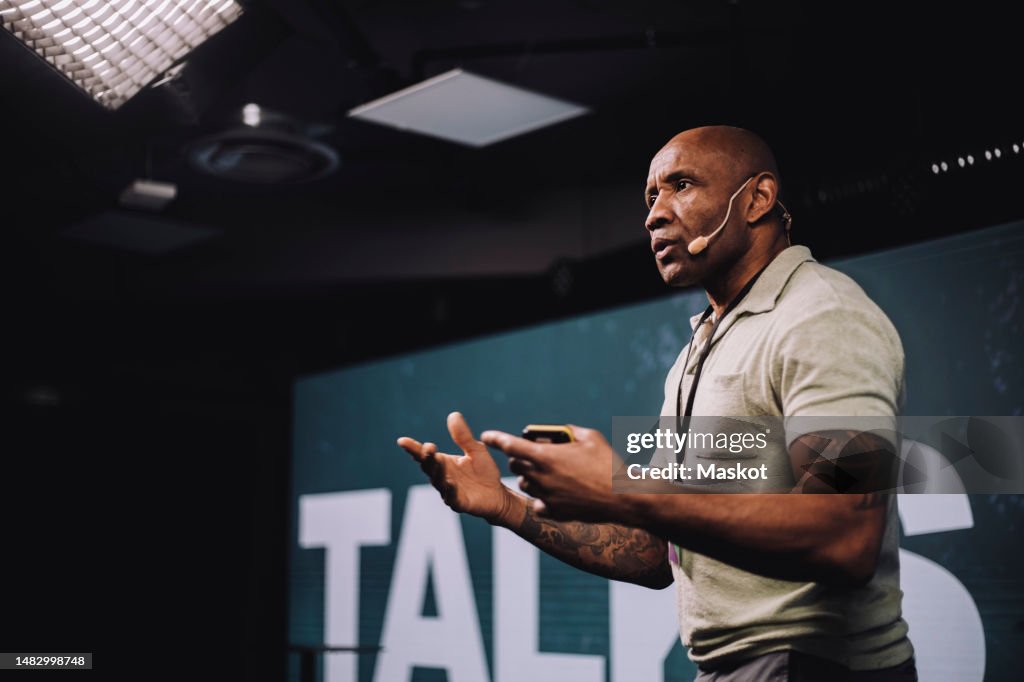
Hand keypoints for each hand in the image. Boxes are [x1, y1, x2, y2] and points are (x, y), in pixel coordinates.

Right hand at [398, 412, 515, 523]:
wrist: (497, 494)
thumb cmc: (483, 471)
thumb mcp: (475, 449)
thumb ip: (463, 436)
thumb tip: (453, 414)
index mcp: (442, 462)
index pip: (424, 454)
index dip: (413, 448)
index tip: (402, 441)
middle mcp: (442, 476)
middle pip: (429, 467)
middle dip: (427, 457)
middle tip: (427, 447)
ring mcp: (449, 490)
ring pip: (438, 481)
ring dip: (437, 472)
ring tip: (438, 461)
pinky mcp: (459, 502)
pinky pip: (452, 497)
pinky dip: (450, 491)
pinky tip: (450, 483)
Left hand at [481, 425, 624, 522]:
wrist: (623, 497)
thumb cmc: (609, 464)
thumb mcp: (590, 437)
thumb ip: (569, 431)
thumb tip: (560, 432)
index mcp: (546, 456)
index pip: (511, 445)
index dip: (496, 438)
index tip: (486, 436)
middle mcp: (542, 477)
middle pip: (515, 465)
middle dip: (519, 457)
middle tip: (534, 454)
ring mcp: (546, 496)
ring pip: (525, 484)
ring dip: (531, 476)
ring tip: (548, 473)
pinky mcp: (555, 512)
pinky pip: (537, 503)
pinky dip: (542, 497)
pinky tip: (555, 493)